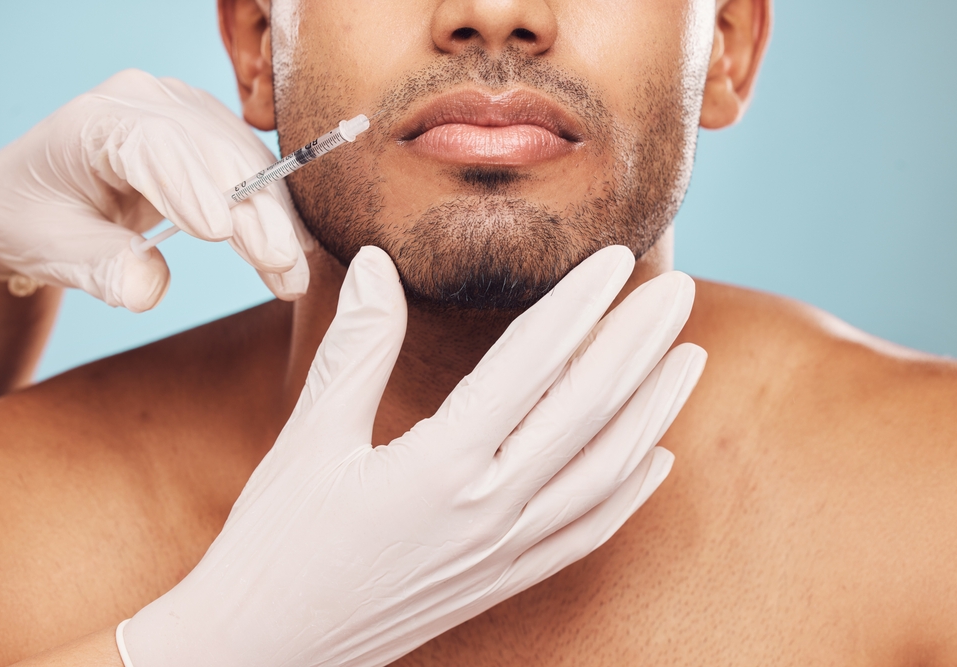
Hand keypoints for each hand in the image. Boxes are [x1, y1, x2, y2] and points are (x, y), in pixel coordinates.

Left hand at [0, 69, 310, 311]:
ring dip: (274, 219)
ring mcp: (187, 114)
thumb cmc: (41, 219)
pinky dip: (275, 214)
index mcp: (95, 121)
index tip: (222, 232)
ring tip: (292, 275)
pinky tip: (294, 252)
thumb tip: (148, 290)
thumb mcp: (53, 249)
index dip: (191, 185)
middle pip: (213, 152)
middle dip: (253, 211)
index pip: (154, 144)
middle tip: (281, 264)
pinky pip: (256, 171)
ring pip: (246, 162)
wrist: (45, 199)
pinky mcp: (215, 136)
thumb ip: (100, 267)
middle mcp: (147, 103)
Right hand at [120, 245, 705, 666]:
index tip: (618, 257)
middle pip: (590, 412)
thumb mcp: (309, 436)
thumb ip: (356, 348)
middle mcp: (489, 510)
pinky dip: (632, 491)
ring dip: (655, 411)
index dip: (580, 303)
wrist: (267, 648)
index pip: (532, 365)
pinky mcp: (505, 579)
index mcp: (439, 465)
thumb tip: (382, 265)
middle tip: (680, 290)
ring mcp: (506, 552)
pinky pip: (590, 532)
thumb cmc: (277, 542)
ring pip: (607, 472)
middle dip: (641, 344)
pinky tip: (657, 457)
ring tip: (689, 359)